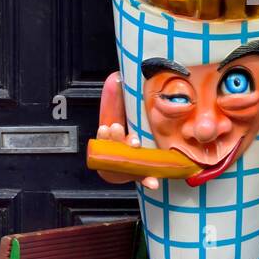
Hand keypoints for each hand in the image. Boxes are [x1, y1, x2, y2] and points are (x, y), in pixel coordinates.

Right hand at [96, 72, 159, 189]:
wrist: (116, 166)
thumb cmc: (118, 138)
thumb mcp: (114, 116)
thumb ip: (113, 99)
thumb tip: (116, 76)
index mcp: (110, 138)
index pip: (105, 135)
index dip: (107, 134)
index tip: (108, 128)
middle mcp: (118, 152)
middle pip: (115, 147)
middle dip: (116, 139)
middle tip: (117, 131)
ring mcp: (127, 164)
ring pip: (127, 162)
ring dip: (130, 156)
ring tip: (135, 146)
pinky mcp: (137, 174)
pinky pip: (143, 178)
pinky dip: (148, 180)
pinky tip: (153, 182)